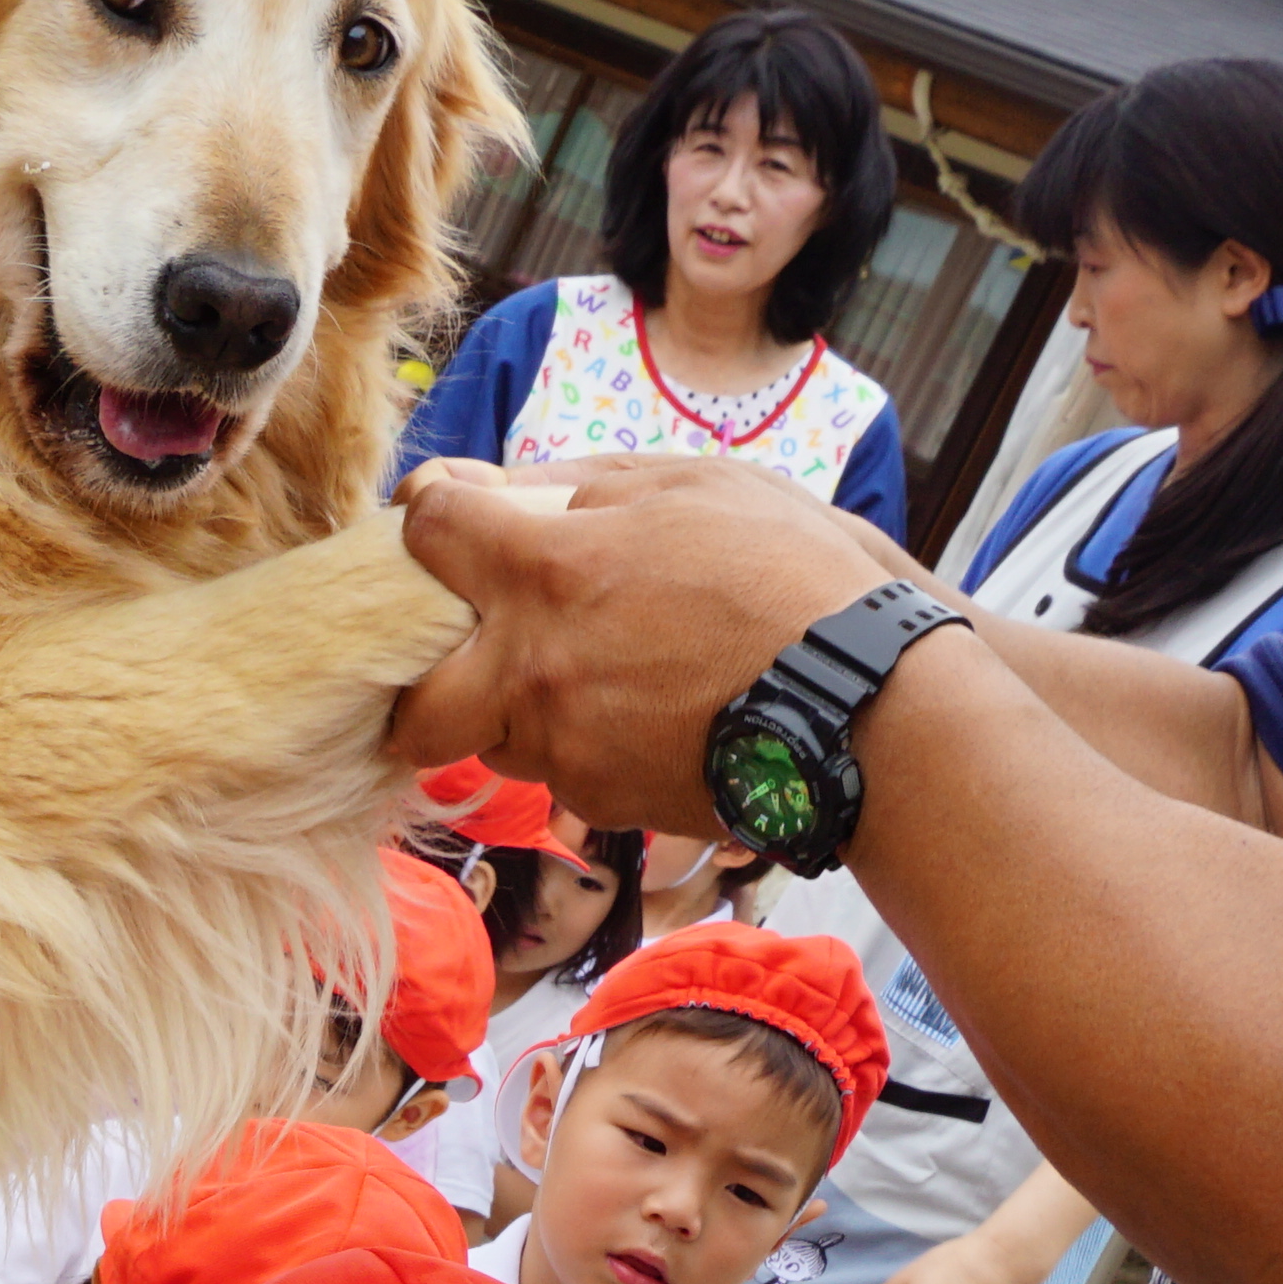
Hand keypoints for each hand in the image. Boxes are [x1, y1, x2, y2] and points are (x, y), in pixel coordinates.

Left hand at [384, 454, 912, 836]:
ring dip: (507, 707)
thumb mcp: (691, 485)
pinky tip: (637, 710)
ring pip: (485, 738)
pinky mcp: (601, 798)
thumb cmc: (791, 575)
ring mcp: (565, 745)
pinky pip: (555, 771)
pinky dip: (576, 741)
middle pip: (415, 703)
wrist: (867, 703)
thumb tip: (481, 488)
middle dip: (424, 678)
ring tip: (581, 671)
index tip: (448, 521)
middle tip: (465, 647)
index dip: (429, 520)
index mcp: (549, 571)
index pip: (424, 533)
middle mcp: (535, 668)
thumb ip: (571, 485)